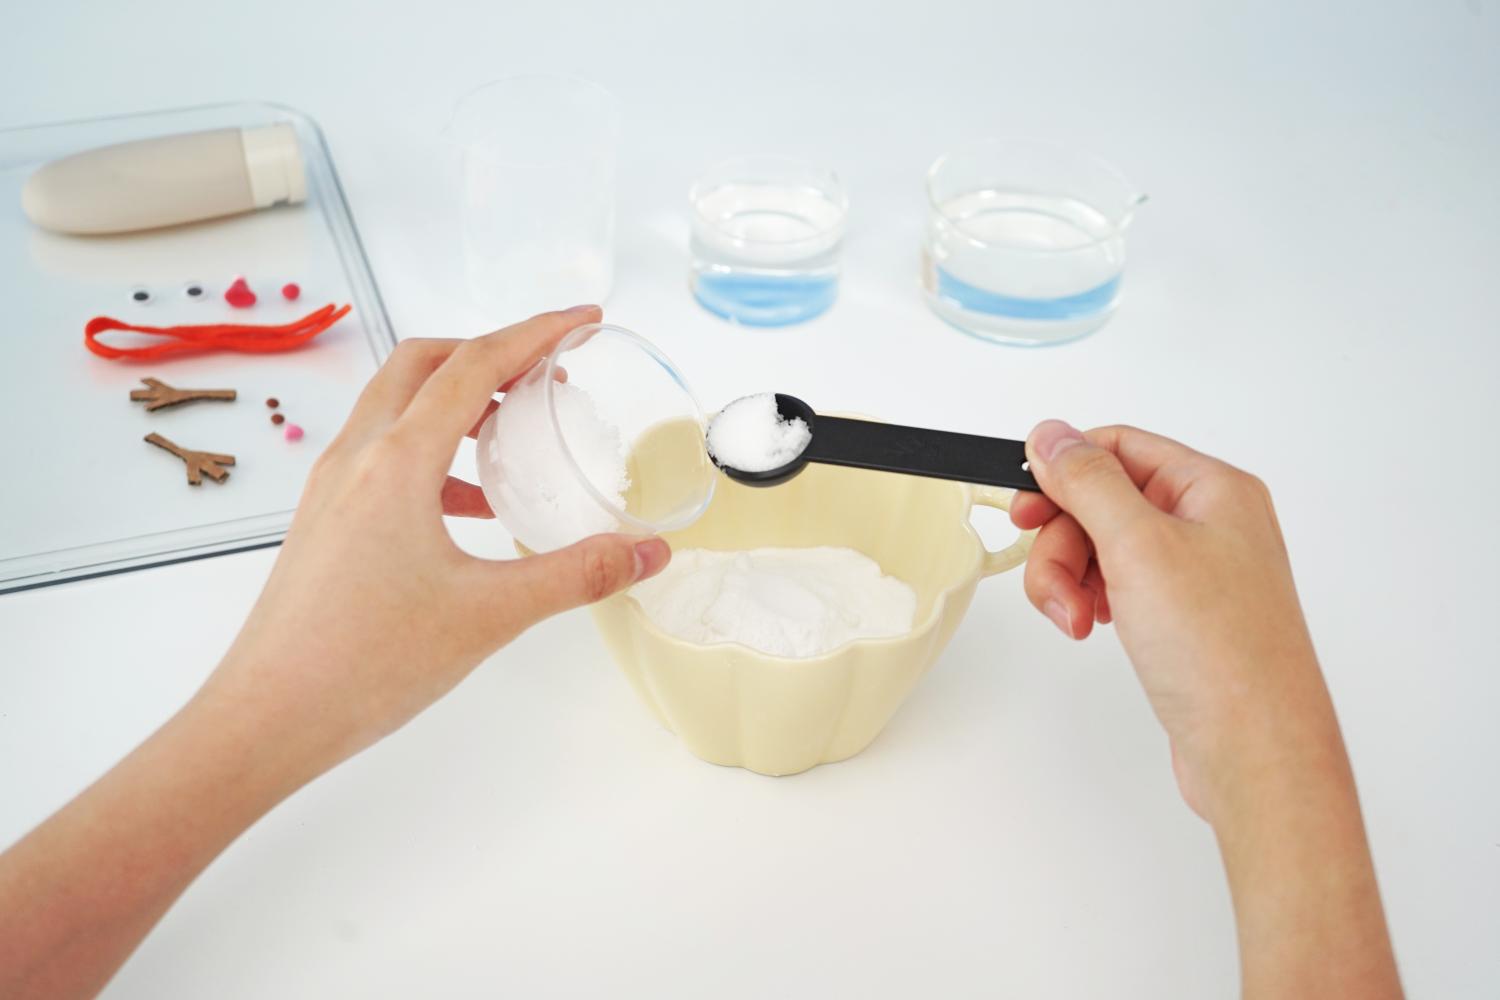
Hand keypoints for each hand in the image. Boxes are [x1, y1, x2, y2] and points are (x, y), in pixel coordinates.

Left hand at [203, 305, 670, 777]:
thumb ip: (577, 574)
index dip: (536, 334)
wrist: (268, 718)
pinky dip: (432, 453)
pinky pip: (382, 456)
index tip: (584, 321)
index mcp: (396, 462)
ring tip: (515, 434)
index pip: (473, 366)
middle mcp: (356, 457)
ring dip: (456, 400)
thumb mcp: (490, 615)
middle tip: (546, 371)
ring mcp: (332, 487)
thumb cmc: (367, 662)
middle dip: (488, 352)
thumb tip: (649, 551)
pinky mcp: (324, 520)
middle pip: (422, 364)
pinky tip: (470, 507)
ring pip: (396, 407)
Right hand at [1011, 421, 1400, 998]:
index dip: (1064, 472)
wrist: (1257, 752)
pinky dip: (1091, 604)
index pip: (1120, 446)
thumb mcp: (1139, 546)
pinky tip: (1091, 629)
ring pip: (1103, 549)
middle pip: (1103, 502)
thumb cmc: (1221, 653)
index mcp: (1215, 490)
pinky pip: (1118, 588)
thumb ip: (1088, 481)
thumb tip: (1050, 434)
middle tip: (1053, 586)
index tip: (1024, 506)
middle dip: (1064, 544)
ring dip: (1071, 580)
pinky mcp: (1183, 619)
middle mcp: (1212, 525)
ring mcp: (1199, 574)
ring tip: (1074, 622)